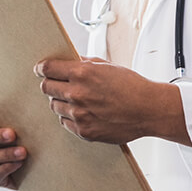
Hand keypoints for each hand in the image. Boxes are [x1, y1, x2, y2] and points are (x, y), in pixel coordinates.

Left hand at [35, 57, 190, 145]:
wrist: (150, 110)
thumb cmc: (133, 87)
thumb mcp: (108, 66)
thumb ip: (84, 63)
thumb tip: (68, 60)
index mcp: (82, 73)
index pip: (47, 68)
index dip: (42, 68)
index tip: (41, 70)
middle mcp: (77, 93)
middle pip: (46, 87)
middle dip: (51, 84)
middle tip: (58, 84)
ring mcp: (79, 113)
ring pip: (54, 105)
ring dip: (61, 101)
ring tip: (77, 100)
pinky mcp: (84, 130)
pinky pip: (65, 122)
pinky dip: (70, 117)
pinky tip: (83, 113)